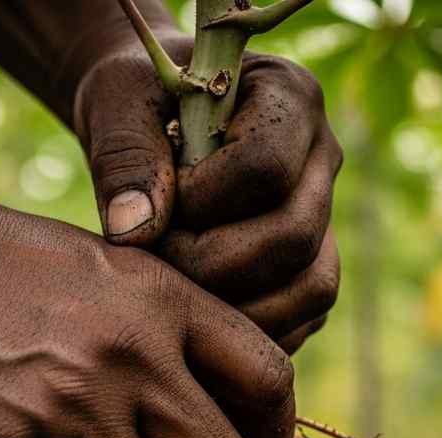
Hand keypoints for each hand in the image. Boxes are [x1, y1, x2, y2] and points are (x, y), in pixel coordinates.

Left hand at [74, 40, 342, 353]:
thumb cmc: (135, 107)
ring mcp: (326, 222)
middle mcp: (322, 161)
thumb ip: (124, 159)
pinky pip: (302, 323)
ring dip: (236, 310)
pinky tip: (198, 320)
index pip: (265, 167)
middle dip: (212, 266)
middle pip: (293, 238)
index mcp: (289, 98)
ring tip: (177, 294)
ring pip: (312, 289)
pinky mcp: (310, 274)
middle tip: (157, 260)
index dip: (201, 202)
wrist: (150, 128)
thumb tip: (136, 232)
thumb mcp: (116, 107)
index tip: (158, 206)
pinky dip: (250, 335)